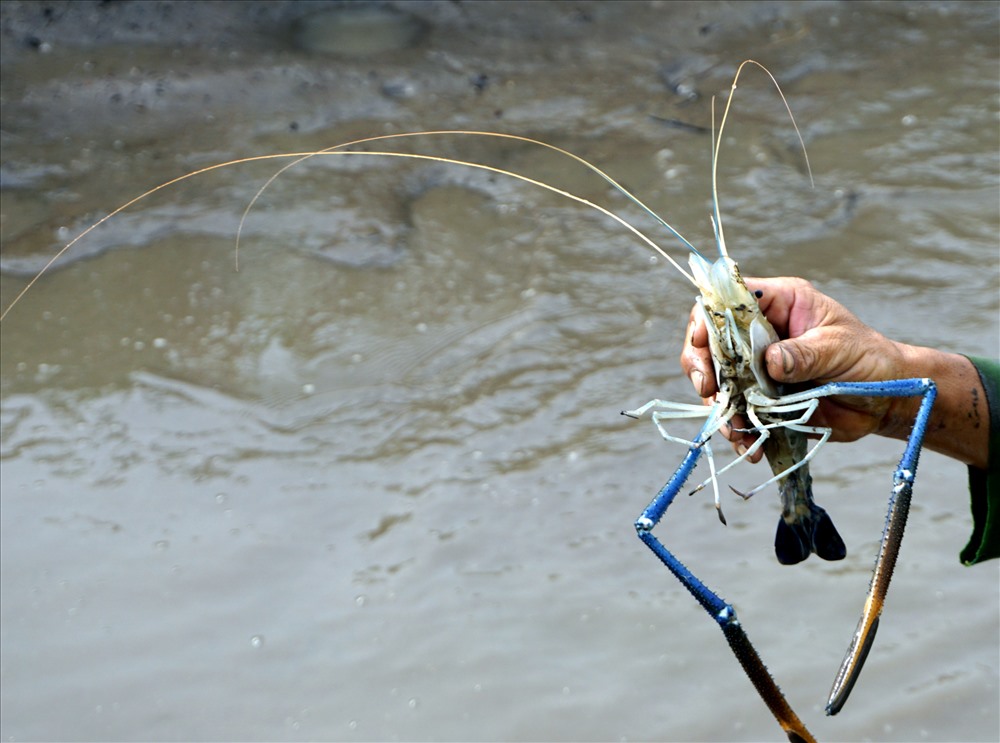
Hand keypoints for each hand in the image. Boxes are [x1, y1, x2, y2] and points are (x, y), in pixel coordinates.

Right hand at [681, 277, 909, 455]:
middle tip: (709, 391)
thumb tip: (770, 360)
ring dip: (721, 406)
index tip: (703, 344)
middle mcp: (762, 332)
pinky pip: (736, 411)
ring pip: (719, 380)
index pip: (730, 300)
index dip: (709, 318)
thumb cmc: (870, 359)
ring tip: (736, 430)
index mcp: (780, 304)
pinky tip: (749, 446)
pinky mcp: (761, 397)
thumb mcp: (839, 348)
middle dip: (702, 367)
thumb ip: (804, 354)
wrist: (886, 401)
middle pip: (711, 340)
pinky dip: (737, 430)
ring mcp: (758, 366)